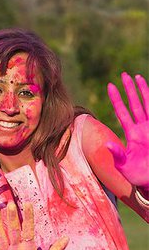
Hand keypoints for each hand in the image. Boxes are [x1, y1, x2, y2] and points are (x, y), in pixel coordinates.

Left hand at [106, 73, 148, 189]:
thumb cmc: (138, 175)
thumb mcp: (124, 165)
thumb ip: (116, 154)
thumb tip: (105, 144)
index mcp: (131, 134)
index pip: (122, 112)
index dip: (117, 99)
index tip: (110, 85)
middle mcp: (142, 128)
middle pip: (135, 103)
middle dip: (129, 89)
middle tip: (124, 74)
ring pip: (147, 104)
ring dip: (143, 91)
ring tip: (137, 76)